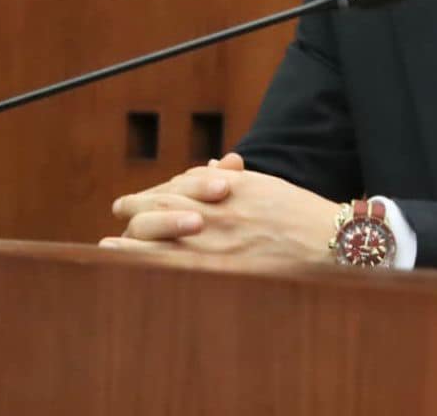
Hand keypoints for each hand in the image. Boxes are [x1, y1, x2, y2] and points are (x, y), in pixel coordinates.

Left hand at [100, 152, 336, 262]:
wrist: (329, 240)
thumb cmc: (300, 212)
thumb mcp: (266, 186)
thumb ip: (235, 178)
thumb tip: (213, 167)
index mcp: (228, 189)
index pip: (180, 185)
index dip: (156, 192)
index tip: (142, 197)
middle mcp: (216, 210)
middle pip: (161, 206)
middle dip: (137, 208)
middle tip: (121, 210)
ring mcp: (214, 240)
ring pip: (157, 235)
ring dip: (128, 238)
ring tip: (107, 245)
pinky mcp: (218, 269)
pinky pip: (167, 265)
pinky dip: (137, 261)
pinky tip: (119, 261)